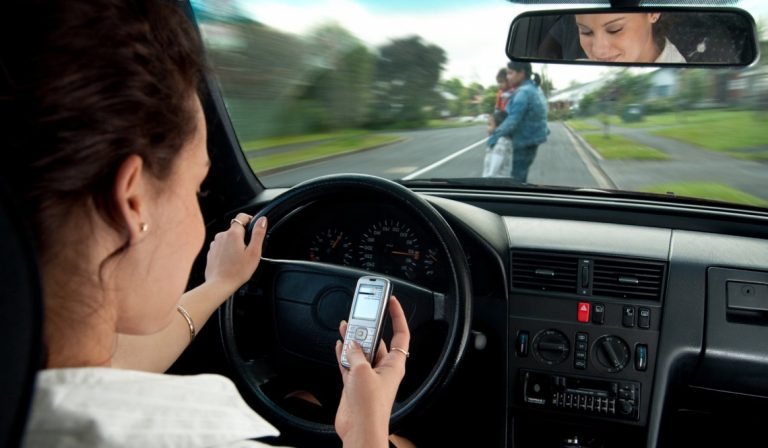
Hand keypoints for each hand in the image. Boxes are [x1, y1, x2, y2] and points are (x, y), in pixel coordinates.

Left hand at [203, 213, 266, 297]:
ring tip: (239, 258)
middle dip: (243, 236)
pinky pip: (221, 246)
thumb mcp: (254, 252)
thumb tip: (262, 220)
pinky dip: (227, 251)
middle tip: (249, 250)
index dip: (250, 219)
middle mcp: (221, 236)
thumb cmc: (237, 271)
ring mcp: (215, 244)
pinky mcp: (211, 252)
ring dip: (234, 244)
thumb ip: (258, 234)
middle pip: (235, 229)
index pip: (241, 217)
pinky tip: (231, 262)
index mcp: (233, 234)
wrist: (219, 284)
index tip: (254, 227)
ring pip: (228, 238)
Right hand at [334, 296, 409, 446]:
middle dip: (368, 328)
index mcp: (394, 364)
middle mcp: (382, 369)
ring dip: (353, 340)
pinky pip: (349, 364)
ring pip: (361, 351)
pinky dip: (343, 354)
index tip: (392, 302)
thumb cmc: (370, 406)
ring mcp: (368, 376)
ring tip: (346, 325)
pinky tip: (339, 345)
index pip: (400, 334)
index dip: (398, 316)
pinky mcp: (354, 384)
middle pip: (376, 342)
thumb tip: (351, 344)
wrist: (359, 429)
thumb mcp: (362, 372)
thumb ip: (356, 354)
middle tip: (360, 313)